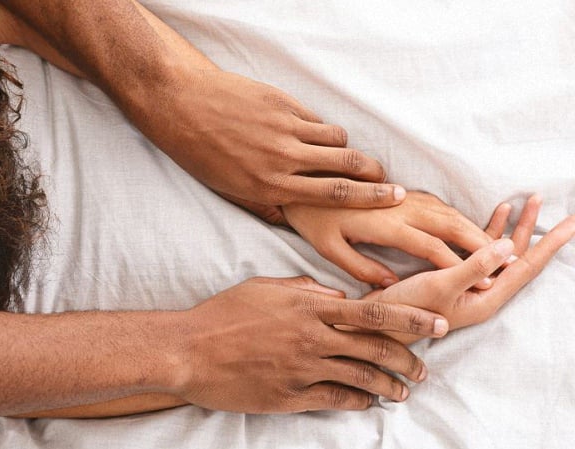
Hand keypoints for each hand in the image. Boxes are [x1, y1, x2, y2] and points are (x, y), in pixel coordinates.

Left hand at [129, 67, 405, 215]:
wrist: (180, 104)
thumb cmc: (201, 153)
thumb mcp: (230, 190)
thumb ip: (265, 204)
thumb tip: (290, 218)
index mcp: (271, 185)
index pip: (334, 195)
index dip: (369, 198)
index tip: (394, 198)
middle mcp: (283, 158)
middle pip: (346, 166)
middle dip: (375, 174)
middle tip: (390, 180)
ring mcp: (284, 128)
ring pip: (335, 139)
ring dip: (347, 149)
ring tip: (350, 156)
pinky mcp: (281, 103)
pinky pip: (315, 119)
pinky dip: (320, 128)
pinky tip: (313, 133)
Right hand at [173, 276, 448, 412]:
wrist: (188, 351)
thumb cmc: (224, 314)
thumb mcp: (266, 288)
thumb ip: (306, 290)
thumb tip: (337, 296)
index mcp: (310, 307)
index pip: (374, 311)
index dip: (410, 318)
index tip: (437, 323)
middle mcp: (313, 338)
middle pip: (375, 349)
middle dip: (408, 358)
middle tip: (425, 367)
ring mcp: (303, 369)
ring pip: (360, 379)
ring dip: (388, 386)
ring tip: (404, 391)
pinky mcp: (290, 396)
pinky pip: (334, 400)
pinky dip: (357, 402)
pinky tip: (368, 403)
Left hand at [282, 191, 510, 286]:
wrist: (304, 178)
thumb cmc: (314, 220)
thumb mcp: (330, 249)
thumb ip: (362, 268)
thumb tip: (390, 284)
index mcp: (384, 224)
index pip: (430, 246)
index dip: (459, 264)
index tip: (482, 281)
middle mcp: (400, 206)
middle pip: (449, 224)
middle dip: (481, 243)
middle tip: (509, 260)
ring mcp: (403, 196)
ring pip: (448, 211)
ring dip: (475, 228)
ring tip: (500, 246)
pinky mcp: (402, 190)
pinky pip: (438, 204)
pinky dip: (459, 217)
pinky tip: (471, 229)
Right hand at [360, 195, 574, 343]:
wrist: (377, 322)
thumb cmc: (407, 309)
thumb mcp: (441, 285)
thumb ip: (475, 266)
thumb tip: (509, 245)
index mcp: (488, 298)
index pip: (529, 266)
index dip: (553, 243)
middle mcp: (485, 292)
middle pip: (521, 257)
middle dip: (539, 229)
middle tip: (559, 206)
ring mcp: (472, 286)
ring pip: (503, 252)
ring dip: (517, 226)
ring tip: (531, 201)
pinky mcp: (456, 277)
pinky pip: (483, 250)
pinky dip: (492, 230)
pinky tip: (498, 213)